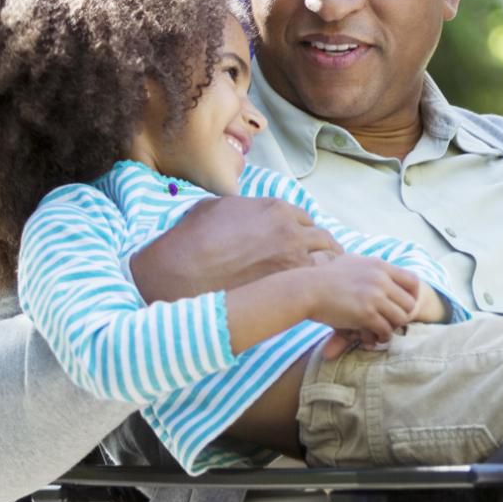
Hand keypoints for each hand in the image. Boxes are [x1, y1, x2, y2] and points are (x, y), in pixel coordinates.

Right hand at [131, 196, 340, 302]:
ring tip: (316, 282)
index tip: (298, 245)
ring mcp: (294, 257)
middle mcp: (290, 229)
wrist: (175, 274)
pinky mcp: (289, 284)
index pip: (304, 218)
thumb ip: (240, 207)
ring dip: (322, 268)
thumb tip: (244, 210)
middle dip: (319, 249)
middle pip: (321, 238)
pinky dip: (316, 286)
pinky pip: (317, 282)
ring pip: (326, 260)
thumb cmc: (189, 240)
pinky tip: (308, 294)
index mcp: (275, 208)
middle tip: (313, 264)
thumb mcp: (213, 207)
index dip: (301, 232)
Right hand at [300, 256, 424, 344]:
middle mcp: (381, 279)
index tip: (404, 305)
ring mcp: (375, 296)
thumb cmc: (325, 277)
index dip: (413, 296)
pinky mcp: (366, 314)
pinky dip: (382, 336)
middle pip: (410, 302)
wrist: (307, 289)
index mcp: (380, 266)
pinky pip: (386, 330)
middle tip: (392, 322)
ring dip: (393, 327)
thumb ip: (369, 266)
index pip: (413, 281)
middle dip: (402, 314)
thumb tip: (378, 267)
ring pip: (400, 318)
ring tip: (383, 331)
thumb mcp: (352, 262)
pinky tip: (373, 337)